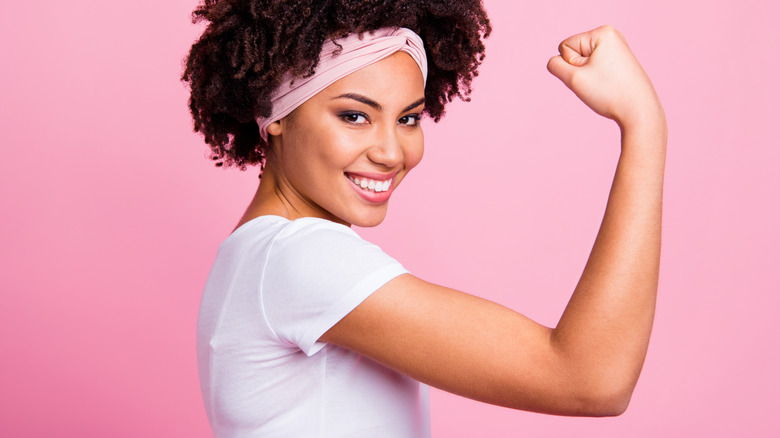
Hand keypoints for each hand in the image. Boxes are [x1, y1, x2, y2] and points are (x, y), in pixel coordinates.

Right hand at [547, 25, 663, 130]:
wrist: (639, 111)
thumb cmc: (609, 93)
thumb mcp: (573, 79)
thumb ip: (555, 66)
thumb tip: (555, 61)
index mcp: (602, 32)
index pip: (565, 46)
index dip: (572, 65)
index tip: (592, 75)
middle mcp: (611, 35)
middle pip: (574, 52)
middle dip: (579, 70)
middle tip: (599, 82)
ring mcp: (617, 48)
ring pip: (583, 62)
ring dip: (587, 76)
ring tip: (606, 85)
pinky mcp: (619, 61)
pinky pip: (594, 68)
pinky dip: (597, 79)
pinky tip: (611, 86)